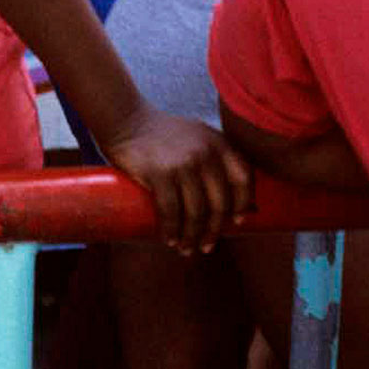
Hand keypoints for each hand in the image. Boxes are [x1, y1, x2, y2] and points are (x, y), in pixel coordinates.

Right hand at [100, 109, 253, 253]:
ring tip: (186, 248)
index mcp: (219, 144)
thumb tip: (232, 201)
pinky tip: (170, 239)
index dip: (242, 204)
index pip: (243, 179)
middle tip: (206, 245)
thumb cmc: (161, 134)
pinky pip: (171, 210)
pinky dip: (171, 230)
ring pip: (196, 212)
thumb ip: (215, 158)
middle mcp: (206, 153)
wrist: (125, 120)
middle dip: (214, 230)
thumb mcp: (197, 136)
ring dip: (191, 236)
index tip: (236, 222)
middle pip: (220, 202)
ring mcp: (183, 163)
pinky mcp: (159, 173)